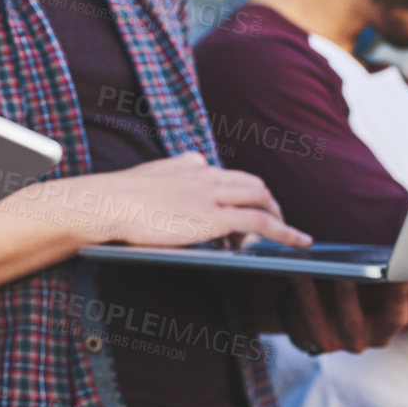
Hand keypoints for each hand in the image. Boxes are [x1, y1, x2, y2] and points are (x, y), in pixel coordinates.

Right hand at [34, 152, 311, 250]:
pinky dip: (286, 231)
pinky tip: (299, 242)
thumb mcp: (143, 180)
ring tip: (287, 234)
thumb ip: (163, 178)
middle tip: (271, 222)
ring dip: (278, 215)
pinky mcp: (216, 217)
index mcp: (187, 164)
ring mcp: (212, 194)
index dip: (238, 194)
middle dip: (265, 201)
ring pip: (261, 197)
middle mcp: (205, 174)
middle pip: (250, 183)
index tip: (238, 210)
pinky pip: (263, 222)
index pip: (225, 174)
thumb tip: (165, 185)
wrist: (109, 203)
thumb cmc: (116, 199)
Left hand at [254, 276, 407, 353]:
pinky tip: (302, 274)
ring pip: (353, 318)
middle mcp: (383, 335)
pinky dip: (308, 295)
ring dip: (350, 295)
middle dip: (401, 294)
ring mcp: (353, 341)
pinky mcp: (323, 342)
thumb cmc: (360, 296)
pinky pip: (314, 315)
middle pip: (397, 316)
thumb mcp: (394, 289)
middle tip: (401, 269)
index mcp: (404, 320)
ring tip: (345, 273)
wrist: (311, 317)